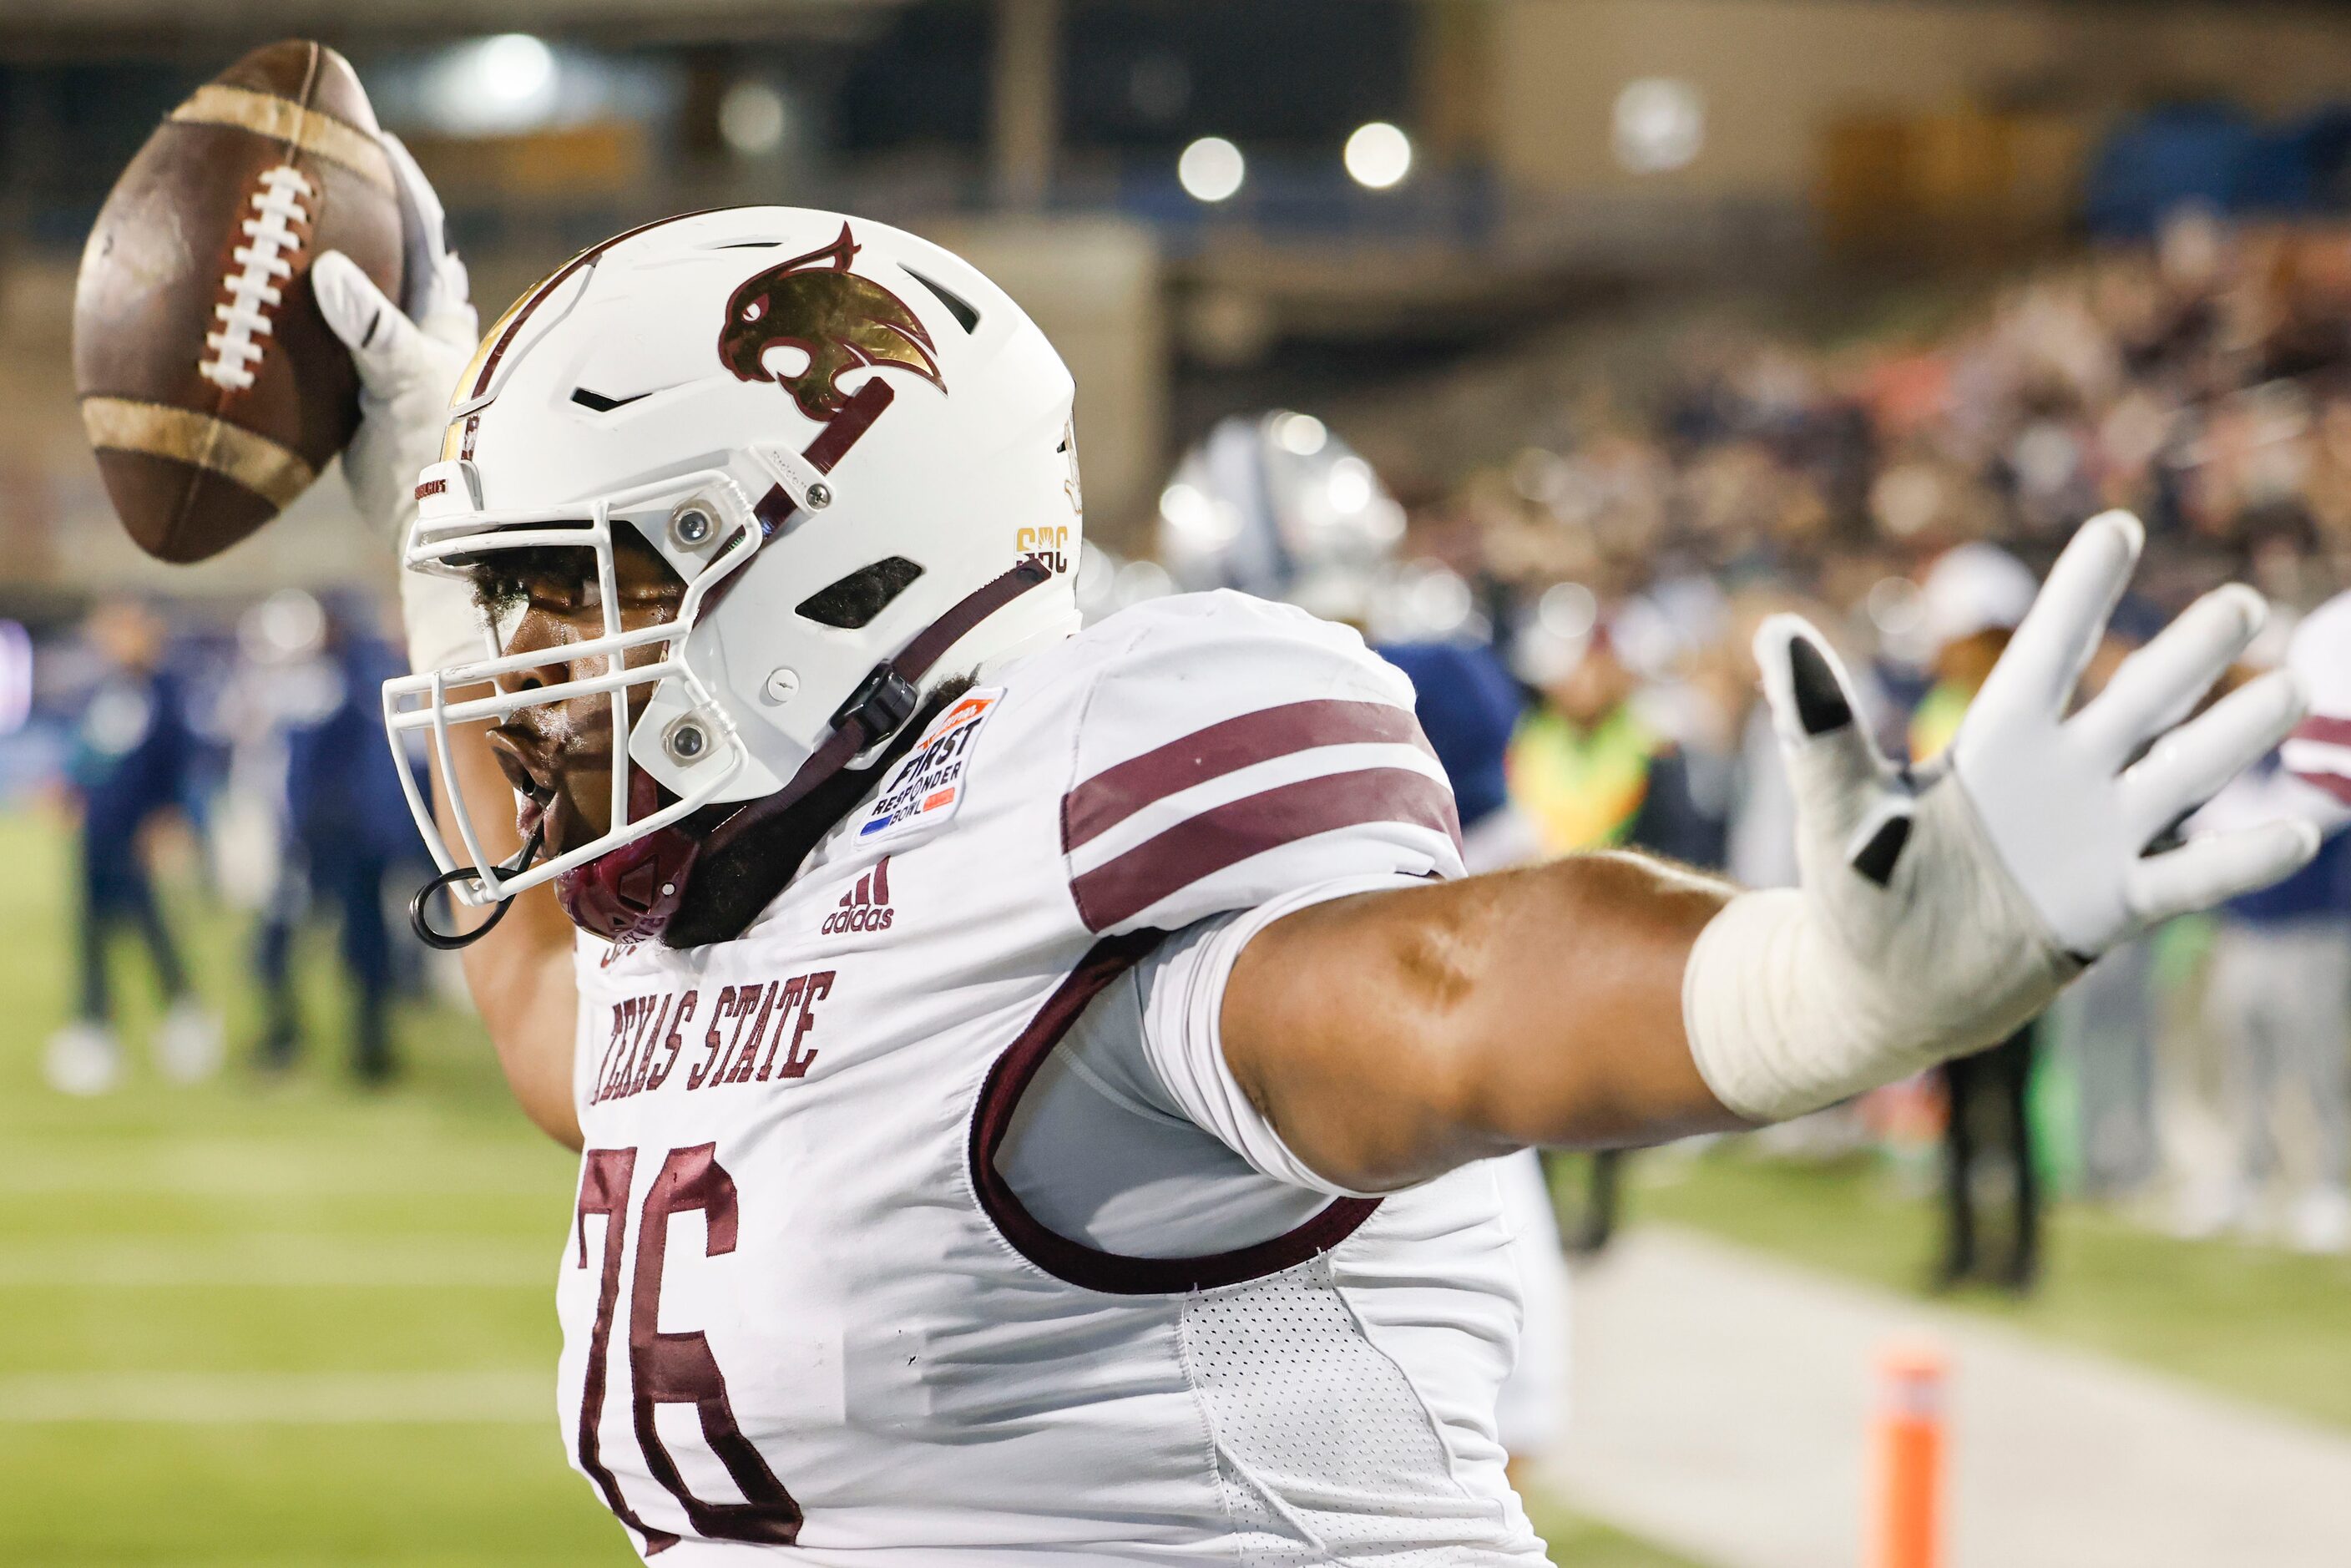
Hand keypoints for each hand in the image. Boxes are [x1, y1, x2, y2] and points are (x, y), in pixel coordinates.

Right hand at [311, 132, 476, 545]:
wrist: (431, 525)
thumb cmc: (436, 449)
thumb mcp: (403, 377)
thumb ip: (369, 326)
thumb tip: (331, 272)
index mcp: (444, 319)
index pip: (426, 234)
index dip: (403, 185)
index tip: (377, 140)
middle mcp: (424, 336)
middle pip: (394, 261)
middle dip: (366, 220)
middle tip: (326, 176)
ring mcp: (393, 367)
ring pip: (360, 304)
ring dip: (332, 272)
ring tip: (290, 230)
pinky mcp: (364, 401)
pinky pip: (327, 350)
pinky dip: (303, 327)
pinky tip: (270, 313)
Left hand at [1762, 510, 2314, 1059]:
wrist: (1880, 989)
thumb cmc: (1855, 890)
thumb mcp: (1837, 805)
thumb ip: (1818, 724)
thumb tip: (1774, 631)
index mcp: (1996, 742)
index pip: (2047, 654)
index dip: (2080, 593)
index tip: (2118, 527)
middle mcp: (2062, 776)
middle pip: (2139, 701)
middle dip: (2190, 655)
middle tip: (2244, 603)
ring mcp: (2097, 838)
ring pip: (2182, 774)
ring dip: (2233, 737)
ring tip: (2291, 691)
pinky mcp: (2111, 906)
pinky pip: (2188, 876)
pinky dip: (2240, 859)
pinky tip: (2301, 832)